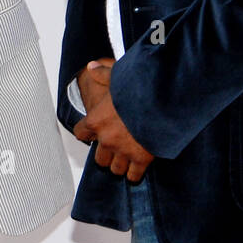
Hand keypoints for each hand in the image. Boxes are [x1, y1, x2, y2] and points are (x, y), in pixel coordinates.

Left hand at [73, 59, 153, 181]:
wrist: (161, 101)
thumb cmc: (138, 88)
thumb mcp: (117, 77)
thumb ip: (103, 75)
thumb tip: (91, 67)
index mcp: (96, 120)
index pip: (81, 133)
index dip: (86, 133)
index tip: (91, 132)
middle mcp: (107, 139)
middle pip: (99, 158)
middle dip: (106, 153)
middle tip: (114, 146)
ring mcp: (123, 151)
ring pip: (115, 168)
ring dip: (120, 164)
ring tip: (127, 157)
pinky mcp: (141, 159)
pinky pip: (133, 175)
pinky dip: (135, 173)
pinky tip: (138, 167)